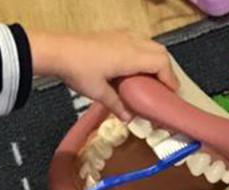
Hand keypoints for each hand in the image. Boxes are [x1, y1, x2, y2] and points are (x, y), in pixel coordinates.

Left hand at [29, 28, 179, 119]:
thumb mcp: (98, 92)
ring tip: (153, 76)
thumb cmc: (77, 70)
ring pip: (151, 43)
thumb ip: (116, 105)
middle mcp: (131, 42)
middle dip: (167, 69)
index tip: (171, 93)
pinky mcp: (115, 33)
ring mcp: (123, 35)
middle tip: (164, 87)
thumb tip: (128, 118)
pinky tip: (137, 62)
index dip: (170, 79)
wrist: (57, 50)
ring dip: (156, 58)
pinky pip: (140, 39)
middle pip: (161, 52)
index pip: (162, 64)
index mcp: (131, 56)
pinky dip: (145, 50)